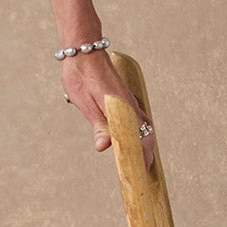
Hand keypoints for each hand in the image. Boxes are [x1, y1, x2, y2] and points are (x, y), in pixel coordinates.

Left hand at [61, 50, 157, 173]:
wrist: (84, 50)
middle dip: (145, 156)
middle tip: (141, 175)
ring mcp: (130, 102)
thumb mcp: (85, 103)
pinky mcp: (126, 99)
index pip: (138, 140)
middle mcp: (132, 106)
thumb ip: (98, 125)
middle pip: (145, 136)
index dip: (140, 159)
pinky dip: (140, 133)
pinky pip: (139, 120)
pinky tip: (136, 139)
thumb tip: (105, 147)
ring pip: (144, 128)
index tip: (140, 174)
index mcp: (123, 109)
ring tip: (142, 163)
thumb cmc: (81, 75)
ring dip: (144, 145)